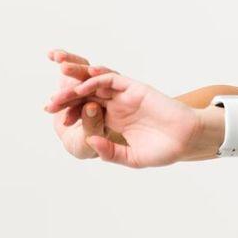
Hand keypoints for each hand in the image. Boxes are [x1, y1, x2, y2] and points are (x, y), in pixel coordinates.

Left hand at [43, 65, 203, 167]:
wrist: (187, 140)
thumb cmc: (164, 150)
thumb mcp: (132, 157)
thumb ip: (110, 151)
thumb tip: (90, 142)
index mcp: (114, 121)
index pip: (87, 113)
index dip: (72, 114)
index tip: (58, 120)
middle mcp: (117, 106)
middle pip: (86, 96)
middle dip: (67, 98)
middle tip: (50, 105)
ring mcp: (125, 96)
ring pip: (95, 84)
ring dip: (77, 83)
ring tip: (60, 87)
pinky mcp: (134, 88)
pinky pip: (111, 80)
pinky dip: (96, 80)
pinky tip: (83, 86)